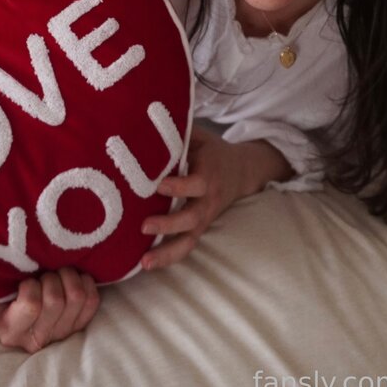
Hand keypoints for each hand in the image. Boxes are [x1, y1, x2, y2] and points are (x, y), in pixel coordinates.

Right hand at [0, 268, 99, 352]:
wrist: (17, 287)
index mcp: (11, 330)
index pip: (32, 304)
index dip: (31, 285)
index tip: (25, 278)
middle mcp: (38, 336)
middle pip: (56, 300)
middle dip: (51, 276)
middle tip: (42, 271)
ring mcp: (61, 332)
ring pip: (76, 298)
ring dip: (69, 276)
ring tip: (57, 271)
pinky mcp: (79, 323)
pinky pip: (91, 301)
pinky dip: (85, 282)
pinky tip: (73, 277)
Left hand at [139, 125, 290, 270]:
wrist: (242, 171)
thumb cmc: (211, 151)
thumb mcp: (199, 137)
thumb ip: (177, 134)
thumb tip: (144, 123)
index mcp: (209, 173)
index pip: (196, 183)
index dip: (179, 186)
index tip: (158, 184)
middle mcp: (209, 199)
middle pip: (192, 217)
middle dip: (169, 224)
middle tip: (144, 226)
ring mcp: (205, 217)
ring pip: (190, 239)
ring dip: (167, 252)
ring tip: (144, 261)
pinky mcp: (199, 228)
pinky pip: (186, 246)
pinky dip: (168, 257)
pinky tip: (147, 264)